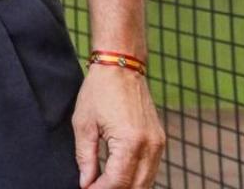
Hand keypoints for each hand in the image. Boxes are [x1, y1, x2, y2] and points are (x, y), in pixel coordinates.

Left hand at [73, 63, 164, 187]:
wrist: (121, 67)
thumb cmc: (98, 92)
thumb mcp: (83, 124)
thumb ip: (85, 157)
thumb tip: (86, 183)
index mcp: (130, 142)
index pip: (117, 181)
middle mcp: (150, 146)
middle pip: (136, 186)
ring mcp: (158, 144)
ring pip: (147, 182)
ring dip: (128, 188)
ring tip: (105, 185)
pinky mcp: (160, 140)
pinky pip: (151, 169)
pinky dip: (137, 179)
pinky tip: (120, 179)